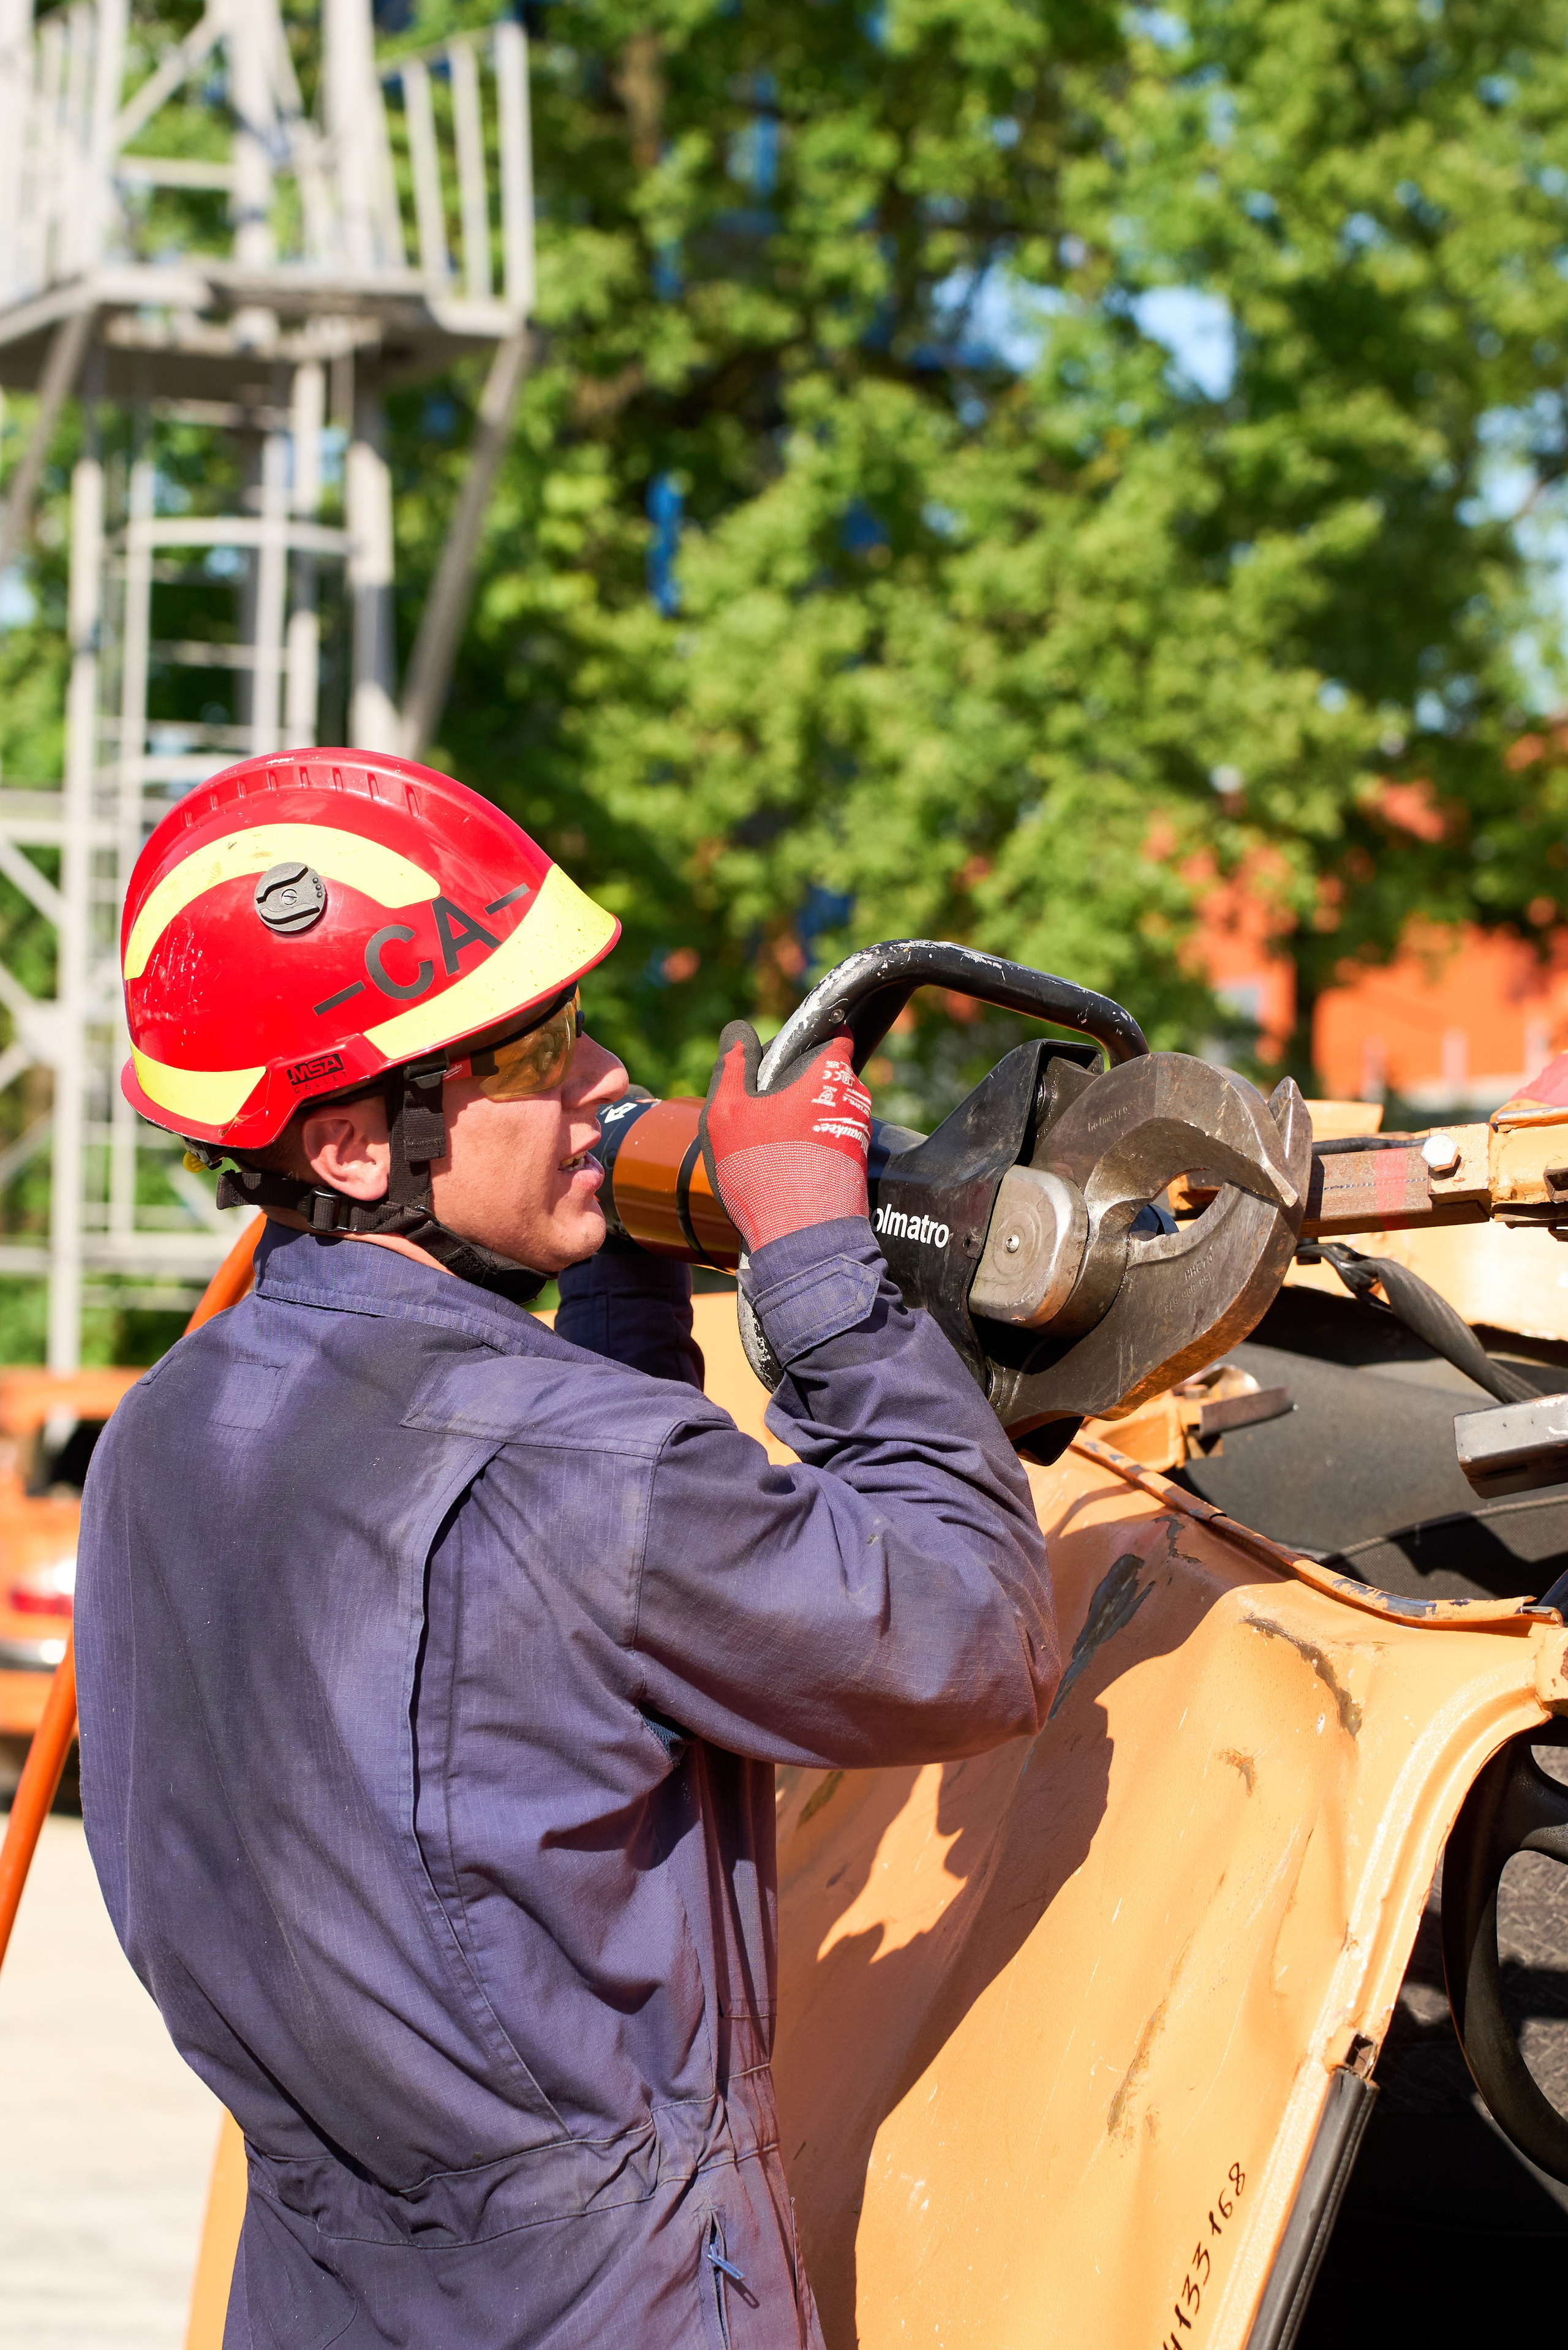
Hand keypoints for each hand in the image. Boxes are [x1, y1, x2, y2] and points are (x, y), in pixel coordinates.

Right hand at [700, 1022, 872, 1253]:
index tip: (779, 1058)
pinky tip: (783, 1167)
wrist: (801, 1237)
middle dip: (795, 1086)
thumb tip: (738, 1034)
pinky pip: (829, 1139)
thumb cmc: (763, 1169)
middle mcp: (853, 1097)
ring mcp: (858, 1131)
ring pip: (825, 1109)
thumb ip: (733, 1066)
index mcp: (830, 1072)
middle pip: (823, 1075)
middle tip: (760, 1112)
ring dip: (800, 1119)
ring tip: (768, 1146)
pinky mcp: (857, 1162)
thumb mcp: (728, 1111)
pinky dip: (809, 1146)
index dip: (803, 1041)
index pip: (832, 1035)